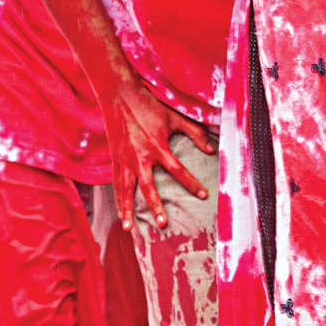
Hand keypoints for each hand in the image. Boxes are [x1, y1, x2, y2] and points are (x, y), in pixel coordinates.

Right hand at [104, 75, 215, 232]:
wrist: (119, 96)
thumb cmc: (149, 106)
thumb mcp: (174, 117)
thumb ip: (194, 132)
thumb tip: (210, 149)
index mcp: (157, 147)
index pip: (178, 170)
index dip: (192, 183)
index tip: (203, 195)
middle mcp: (140, 157)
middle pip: (149, 187)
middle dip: (156, 206)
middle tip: (163, 223)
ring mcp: (125, 160)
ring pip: (126, 190)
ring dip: (128, 210)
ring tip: (129, 228)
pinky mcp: (114, 159)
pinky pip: (116, 184)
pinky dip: (118, 199)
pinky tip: (121, 213)